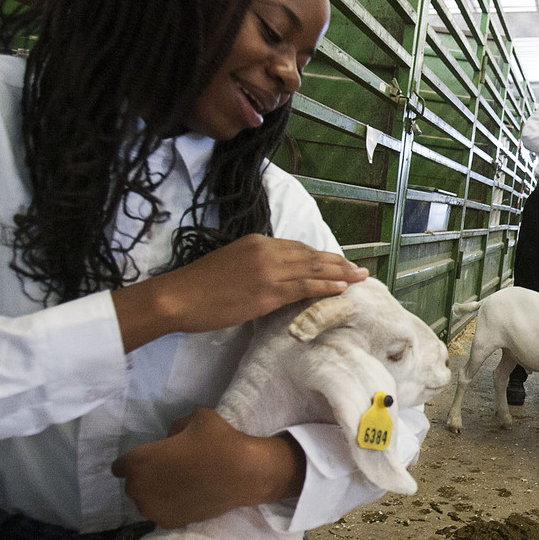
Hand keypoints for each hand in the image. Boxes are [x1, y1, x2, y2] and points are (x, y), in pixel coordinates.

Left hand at [111, 408, 306, 528]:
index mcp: (139, 461)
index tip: (154, 458)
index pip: (119, 466)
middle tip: (171, 470)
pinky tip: (187, 498)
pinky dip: (170, 507)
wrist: (244, 473)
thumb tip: (171, 440)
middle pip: (133, 484)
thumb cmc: (219, 442)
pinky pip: (161, 513)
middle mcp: (139, 488)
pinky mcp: (169, 522)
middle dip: (146, 477)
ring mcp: (153, 509)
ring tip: (181, 485)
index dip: (135, 461)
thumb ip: (175, 428)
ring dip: (156, 494)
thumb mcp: (197, 418)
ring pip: (145, 501)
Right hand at [113, 234, 367, 351]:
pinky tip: (342, 288)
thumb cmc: (200, 284)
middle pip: (311, 256)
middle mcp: (267, 252)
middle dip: (339, 262)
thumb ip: (258, 262)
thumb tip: (279, 274)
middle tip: (360, 269)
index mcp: (258, 242)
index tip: (338, 262)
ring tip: (359, 278)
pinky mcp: (268, 293)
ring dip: (340, 274)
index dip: (321, 256)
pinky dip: (326, 286)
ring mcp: (269, 272)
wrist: (178, 297)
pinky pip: (304, 287)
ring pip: (313, 270)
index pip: (299, 248)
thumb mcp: (232, 261)